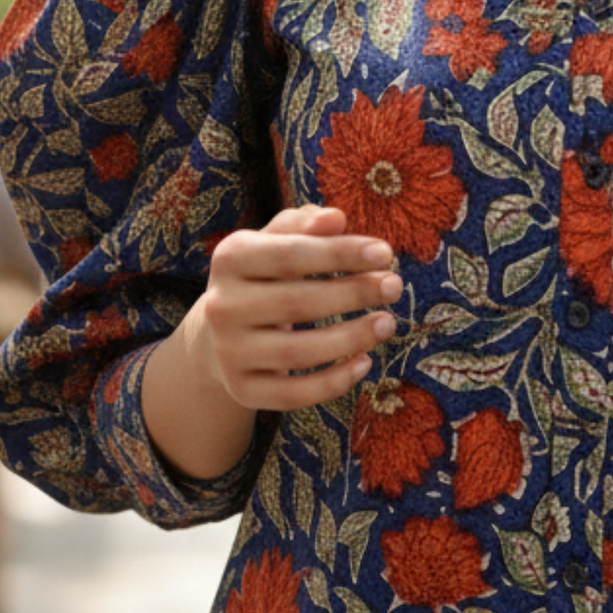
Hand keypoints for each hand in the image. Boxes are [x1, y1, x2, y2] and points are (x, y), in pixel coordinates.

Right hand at [194, 203, 401, 413]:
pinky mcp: (242, 389)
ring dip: (351, 339)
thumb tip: (335, 218)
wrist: (218, 333)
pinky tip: (364, 363)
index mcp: (230, 258)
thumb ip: (305, 226)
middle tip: (394, 287)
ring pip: (298, 352)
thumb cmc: (264, 276)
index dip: (340, 254)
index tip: (385, 253)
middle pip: (297, 303)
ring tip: (387, 323)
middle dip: (353, 294)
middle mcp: (222, 306)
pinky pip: (293, 394)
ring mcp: (229, 352)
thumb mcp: (275, 242)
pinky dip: (333, 382)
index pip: (291, 254)